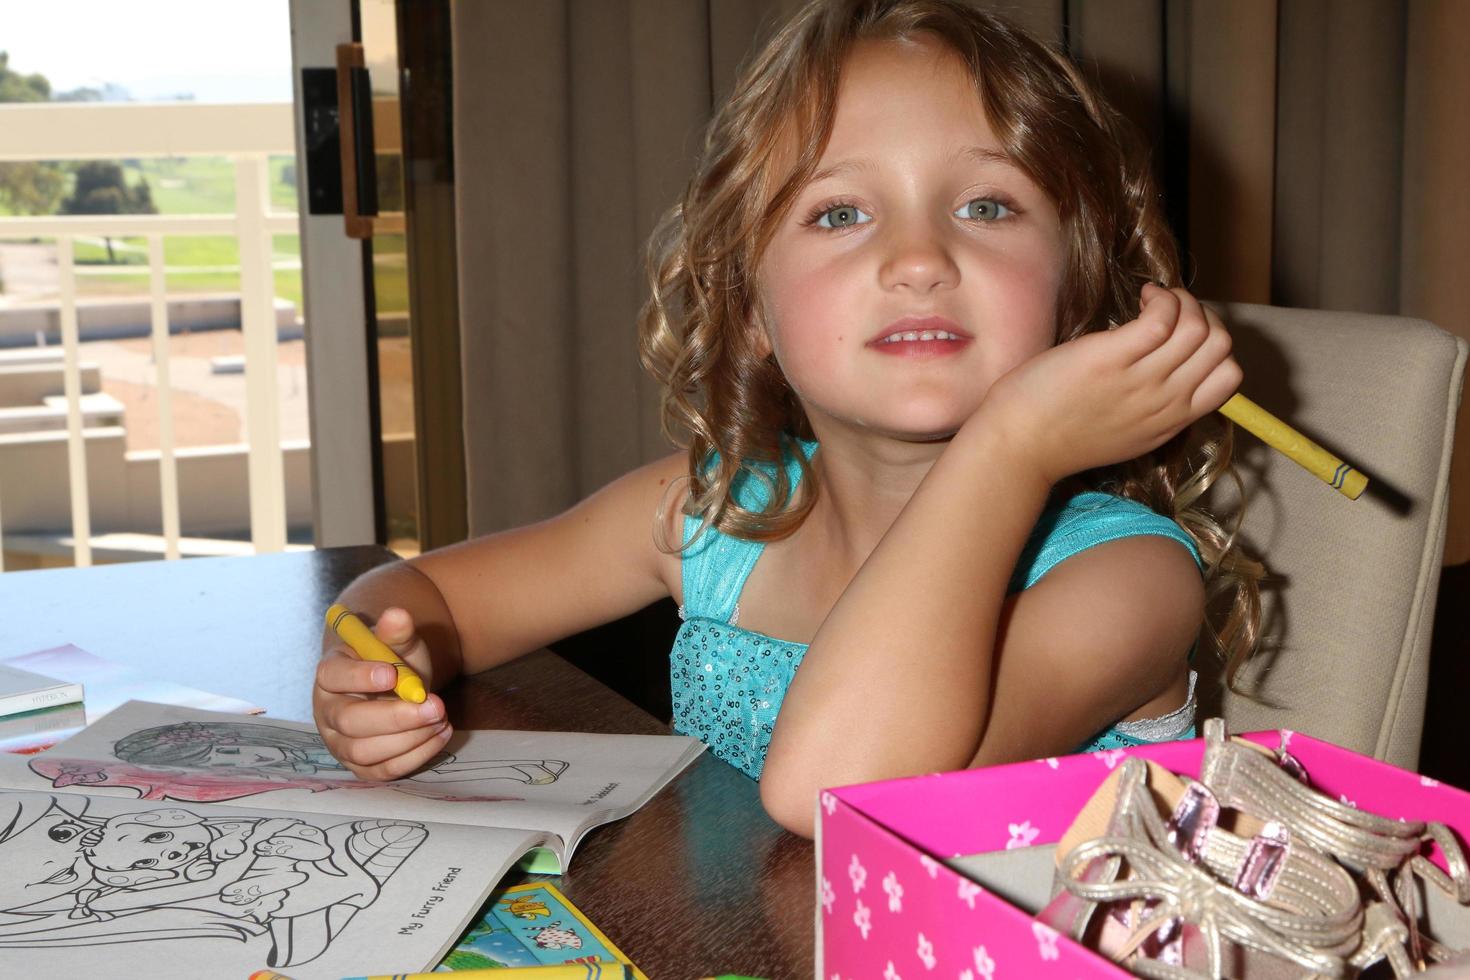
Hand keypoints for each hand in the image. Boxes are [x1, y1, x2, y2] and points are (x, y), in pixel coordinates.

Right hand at [312, 606, 453, 779]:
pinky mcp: (361, 767)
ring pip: (365, 751)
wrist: (394, 689)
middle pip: (350, 721)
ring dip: (410, 738)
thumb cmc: (392, 663)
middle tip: (436, 705)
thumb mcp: (396, 642)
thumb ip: (396, 631)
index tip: (393, 674)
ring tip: (442, 717)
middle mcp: (327, 712)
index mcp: (330, 674)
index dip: (360, 676)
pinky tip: (440, 734)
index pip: (334, 676)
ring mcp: (340, 743)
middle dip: (395, 717)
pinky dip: (416, 755)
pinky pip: (384, 771)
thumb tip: (398, 615)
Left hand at [979, 284, 1241, 484]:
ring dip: (1181, 300)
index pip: (1229, 378)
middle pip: (1220, 346)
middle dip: (1202, 316)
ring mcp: (1141, 380)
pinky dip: (1161, 297)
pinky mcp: (1112, 358)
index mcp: (1171, 420)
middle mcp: (1165, 401)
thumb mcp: (1125, 432)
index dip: (1214, 346)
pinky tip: (1142, 296)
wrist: (1019, 447)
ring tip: (1152, 300)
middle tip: (1168, 311)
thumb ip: (1152, 408)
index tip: (1182, 336)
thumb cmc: (1060, 434)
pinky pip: (1162, 318)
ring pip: (1198, 327)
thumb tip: (1165, 368)